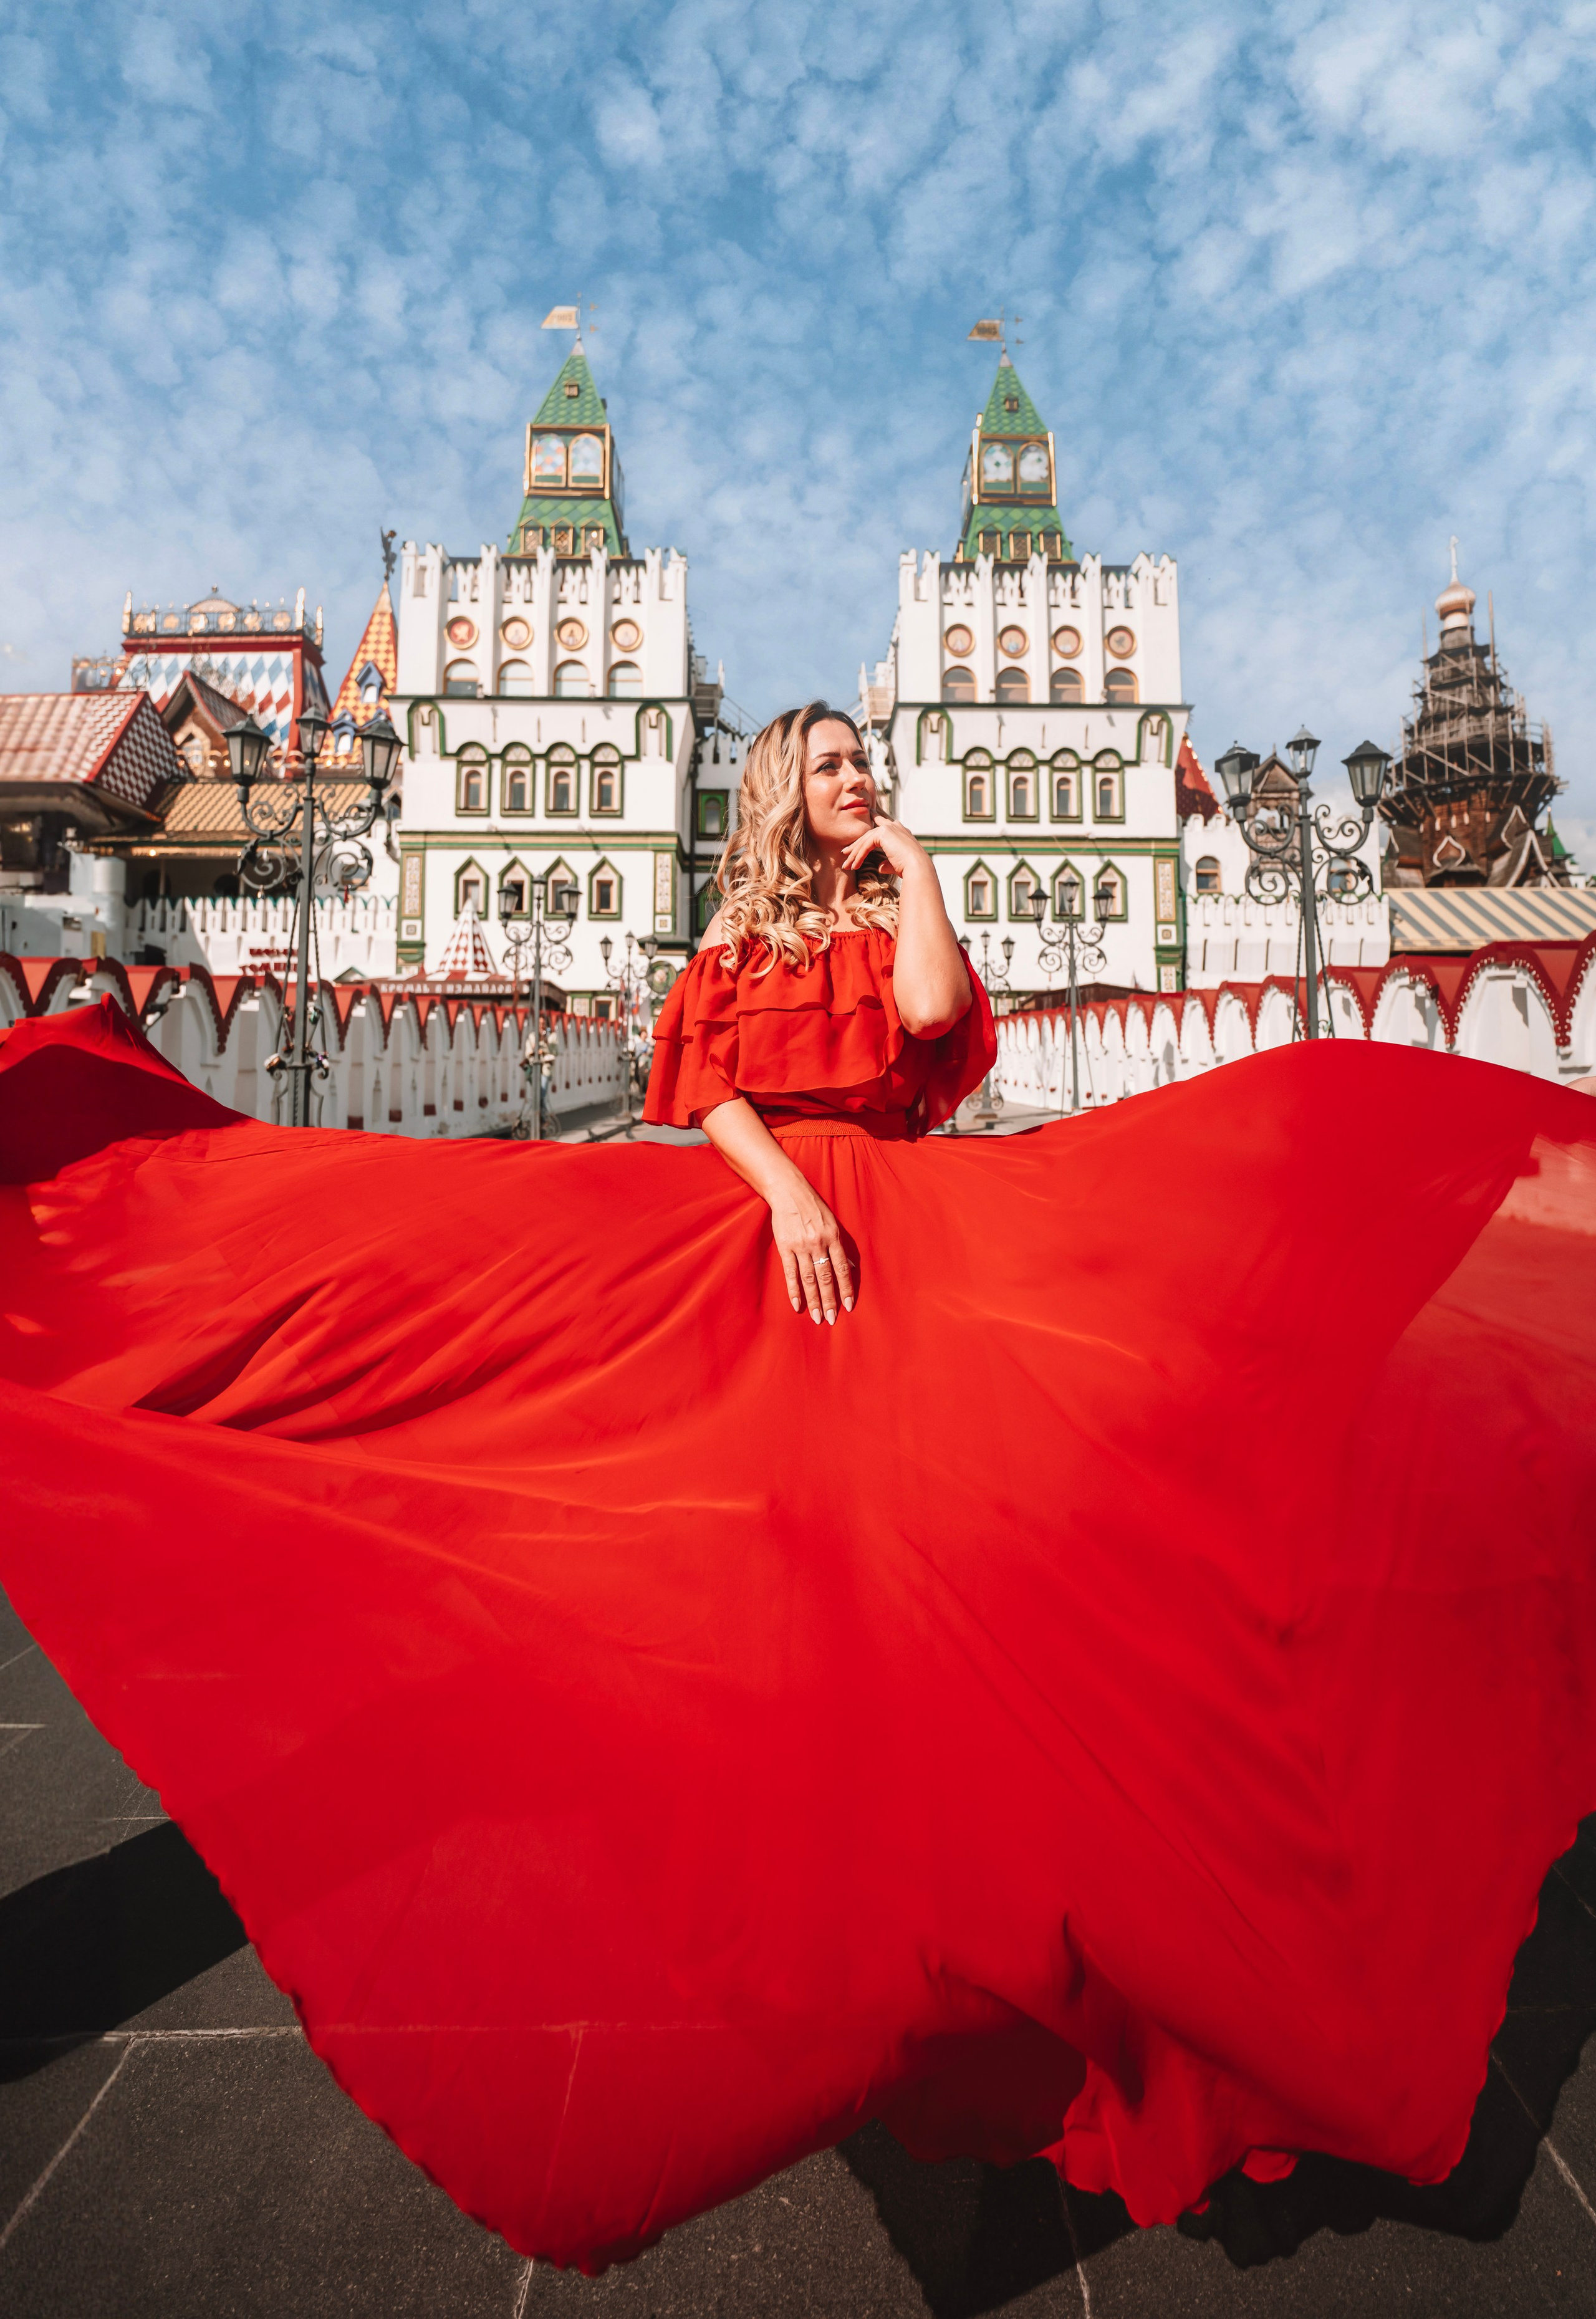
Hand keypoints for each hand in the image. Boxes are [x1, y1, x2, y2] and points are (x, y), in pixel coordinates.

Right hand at [768, 1178, 854, 1324]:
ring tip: (816, 1317)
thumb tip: (848, 1266)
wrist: (789, 1191)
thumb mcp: (832, 1223)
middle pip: (826, 1278)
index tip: (849, 1306)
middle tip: (832, 1319)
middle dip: (830, 1301)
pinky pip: (791, 1273)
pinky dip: (794, 1290)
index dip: (846, 1289)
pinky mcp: (785, 1247)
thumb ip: (839, 1245)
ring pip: (809, 1279)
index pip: (842, 1269)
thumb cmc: (813, 1207)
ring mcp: (801, 1246)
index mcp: (834, 1238)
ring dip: (814, 1300)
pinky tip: (797, 1304)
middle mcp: (819, 1244)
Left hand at [839, 814, 929, 882]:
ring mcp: (889, 828)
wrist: (917, 867)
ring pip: (865, 841)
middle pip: (869, 835)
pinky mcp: (884, 833)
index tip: (867, 819)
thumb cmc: (909, 868)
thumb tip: (879, 867)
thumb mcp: (896, 864)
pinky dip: (858, 856)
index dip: (873, 822)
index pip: (882, 825)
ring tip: (847, 865)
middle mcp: (895, 826)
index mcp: (900, 830)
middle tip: (845, 854)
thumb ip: (887, 862)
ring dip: (855, 854)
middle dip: (856, 846)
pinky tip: (854, 866)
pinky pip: (866, 845)